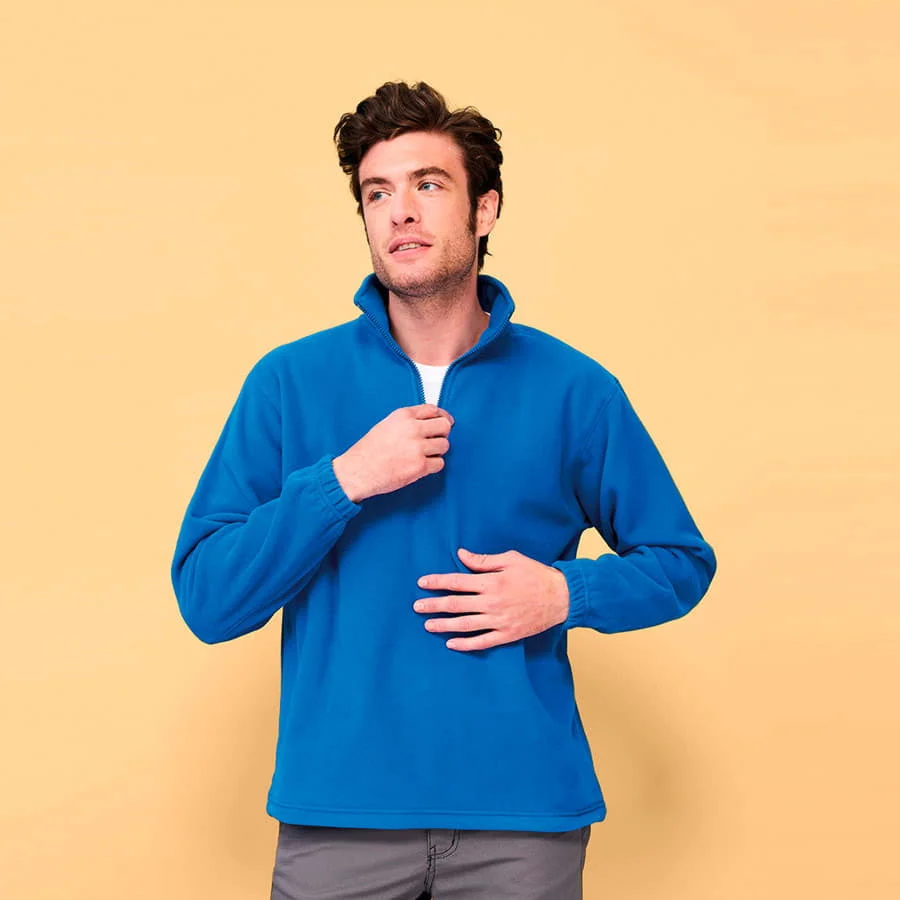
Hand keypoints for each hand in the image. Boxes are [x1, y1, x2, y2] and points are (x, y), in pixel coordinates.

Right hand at [333, 404, 453, 501]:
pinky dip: (433, 466)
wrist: (357, 471)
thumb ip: (409, 421)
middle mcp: (412, 429)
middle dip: (442, 434)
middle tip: (435, 441)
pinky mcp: (419, 466)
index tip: (445, 422)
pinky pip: (440, 463)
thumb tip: (433, 422)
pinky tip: (421, 466)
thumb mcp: (387, 425)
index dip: (442, 417)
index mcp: (403, 416)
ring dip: (437, 451)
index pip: (434, 409)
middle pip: (445, 426)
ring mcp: (417, 448)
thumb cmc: (369, 451)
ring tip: (424, 455)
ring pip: (444, 445)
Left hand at [414, 548, 569, 650]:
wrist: (561, 597)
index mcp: (491, 582)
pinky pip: (481, 642)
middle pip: (455, 605)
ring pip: (464, 625)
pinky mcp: (507, 634)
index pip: (456, 582)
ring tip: (427, 625)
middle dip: (433, 605)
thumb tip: (461, 555)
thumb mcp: (511, 559)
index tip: (422, 583)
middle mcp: (491, 603)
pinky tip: (450, 643)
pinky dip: (465, 644)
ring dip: (443, 625)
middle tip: (416, 606)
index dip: (437, 582)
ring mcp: (498, 621)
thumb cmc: (536, 575)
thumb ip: (484, 560)